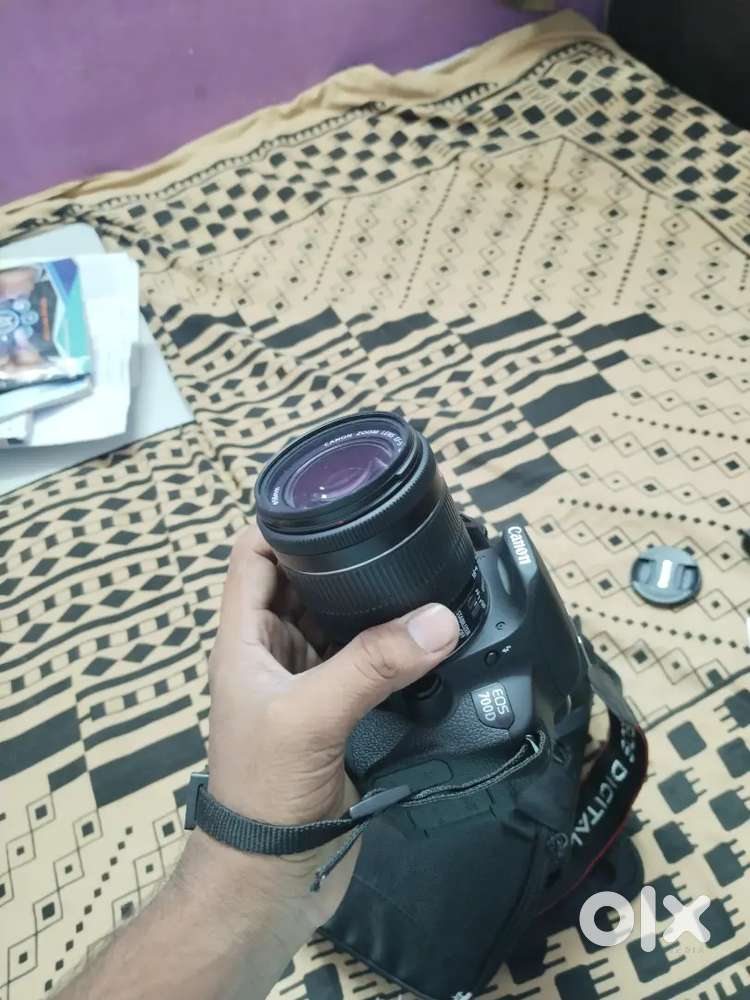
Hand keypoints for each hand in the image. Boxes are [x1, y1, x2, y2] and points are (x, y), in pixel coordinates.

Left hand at [184, 524, 458, 933]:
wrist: (272, 877)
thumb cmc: (263, 792)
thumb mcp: (312, 716)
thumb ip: (373, 665)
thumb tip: (440, 619)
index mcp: (243, 639)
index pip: (251, 556)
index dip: (282, 523)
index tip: (335, 502)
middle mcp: (270, 652)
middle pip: (300, 582)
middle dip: (339, 556)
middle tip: (393, 531)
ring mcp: (304, 682)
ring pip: (335, 621)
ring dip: (369, 601)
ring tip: (417, 571)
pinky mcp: (336, 711)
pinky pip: (362, 661)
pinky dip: (389, 644)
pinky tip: (424, 634)